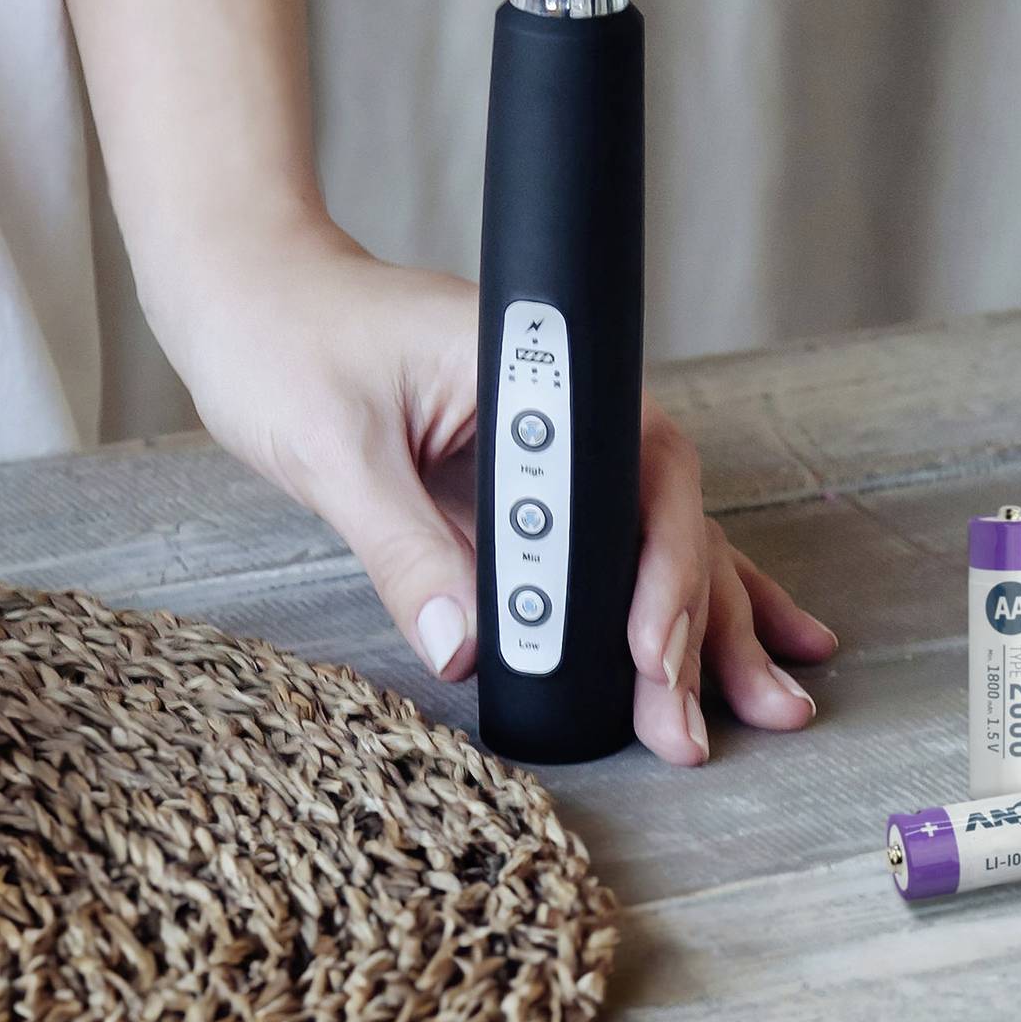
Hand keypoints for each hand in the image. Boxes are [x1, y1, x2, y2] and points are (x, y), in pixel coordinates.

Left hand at [149, 222, 835, 762]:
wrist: (246, 286)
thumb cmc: (284, 339)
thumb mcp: (334, 450)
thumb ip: (403, 547)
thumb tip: (465, 651)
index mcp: (534, 368)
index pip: (628, 480)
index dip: (652, 576)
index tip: (650, 662)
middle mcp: (562, 400)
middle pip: (660, 520)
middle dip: (693, 630)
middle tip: (698, 736)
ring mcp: (550, 439)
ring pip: (653, 539)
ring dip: (708, 626)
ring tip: (774, 708)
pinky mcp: (524, 476)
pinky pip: (606, 543)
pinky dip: (667, 597)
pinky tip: (734, 643)